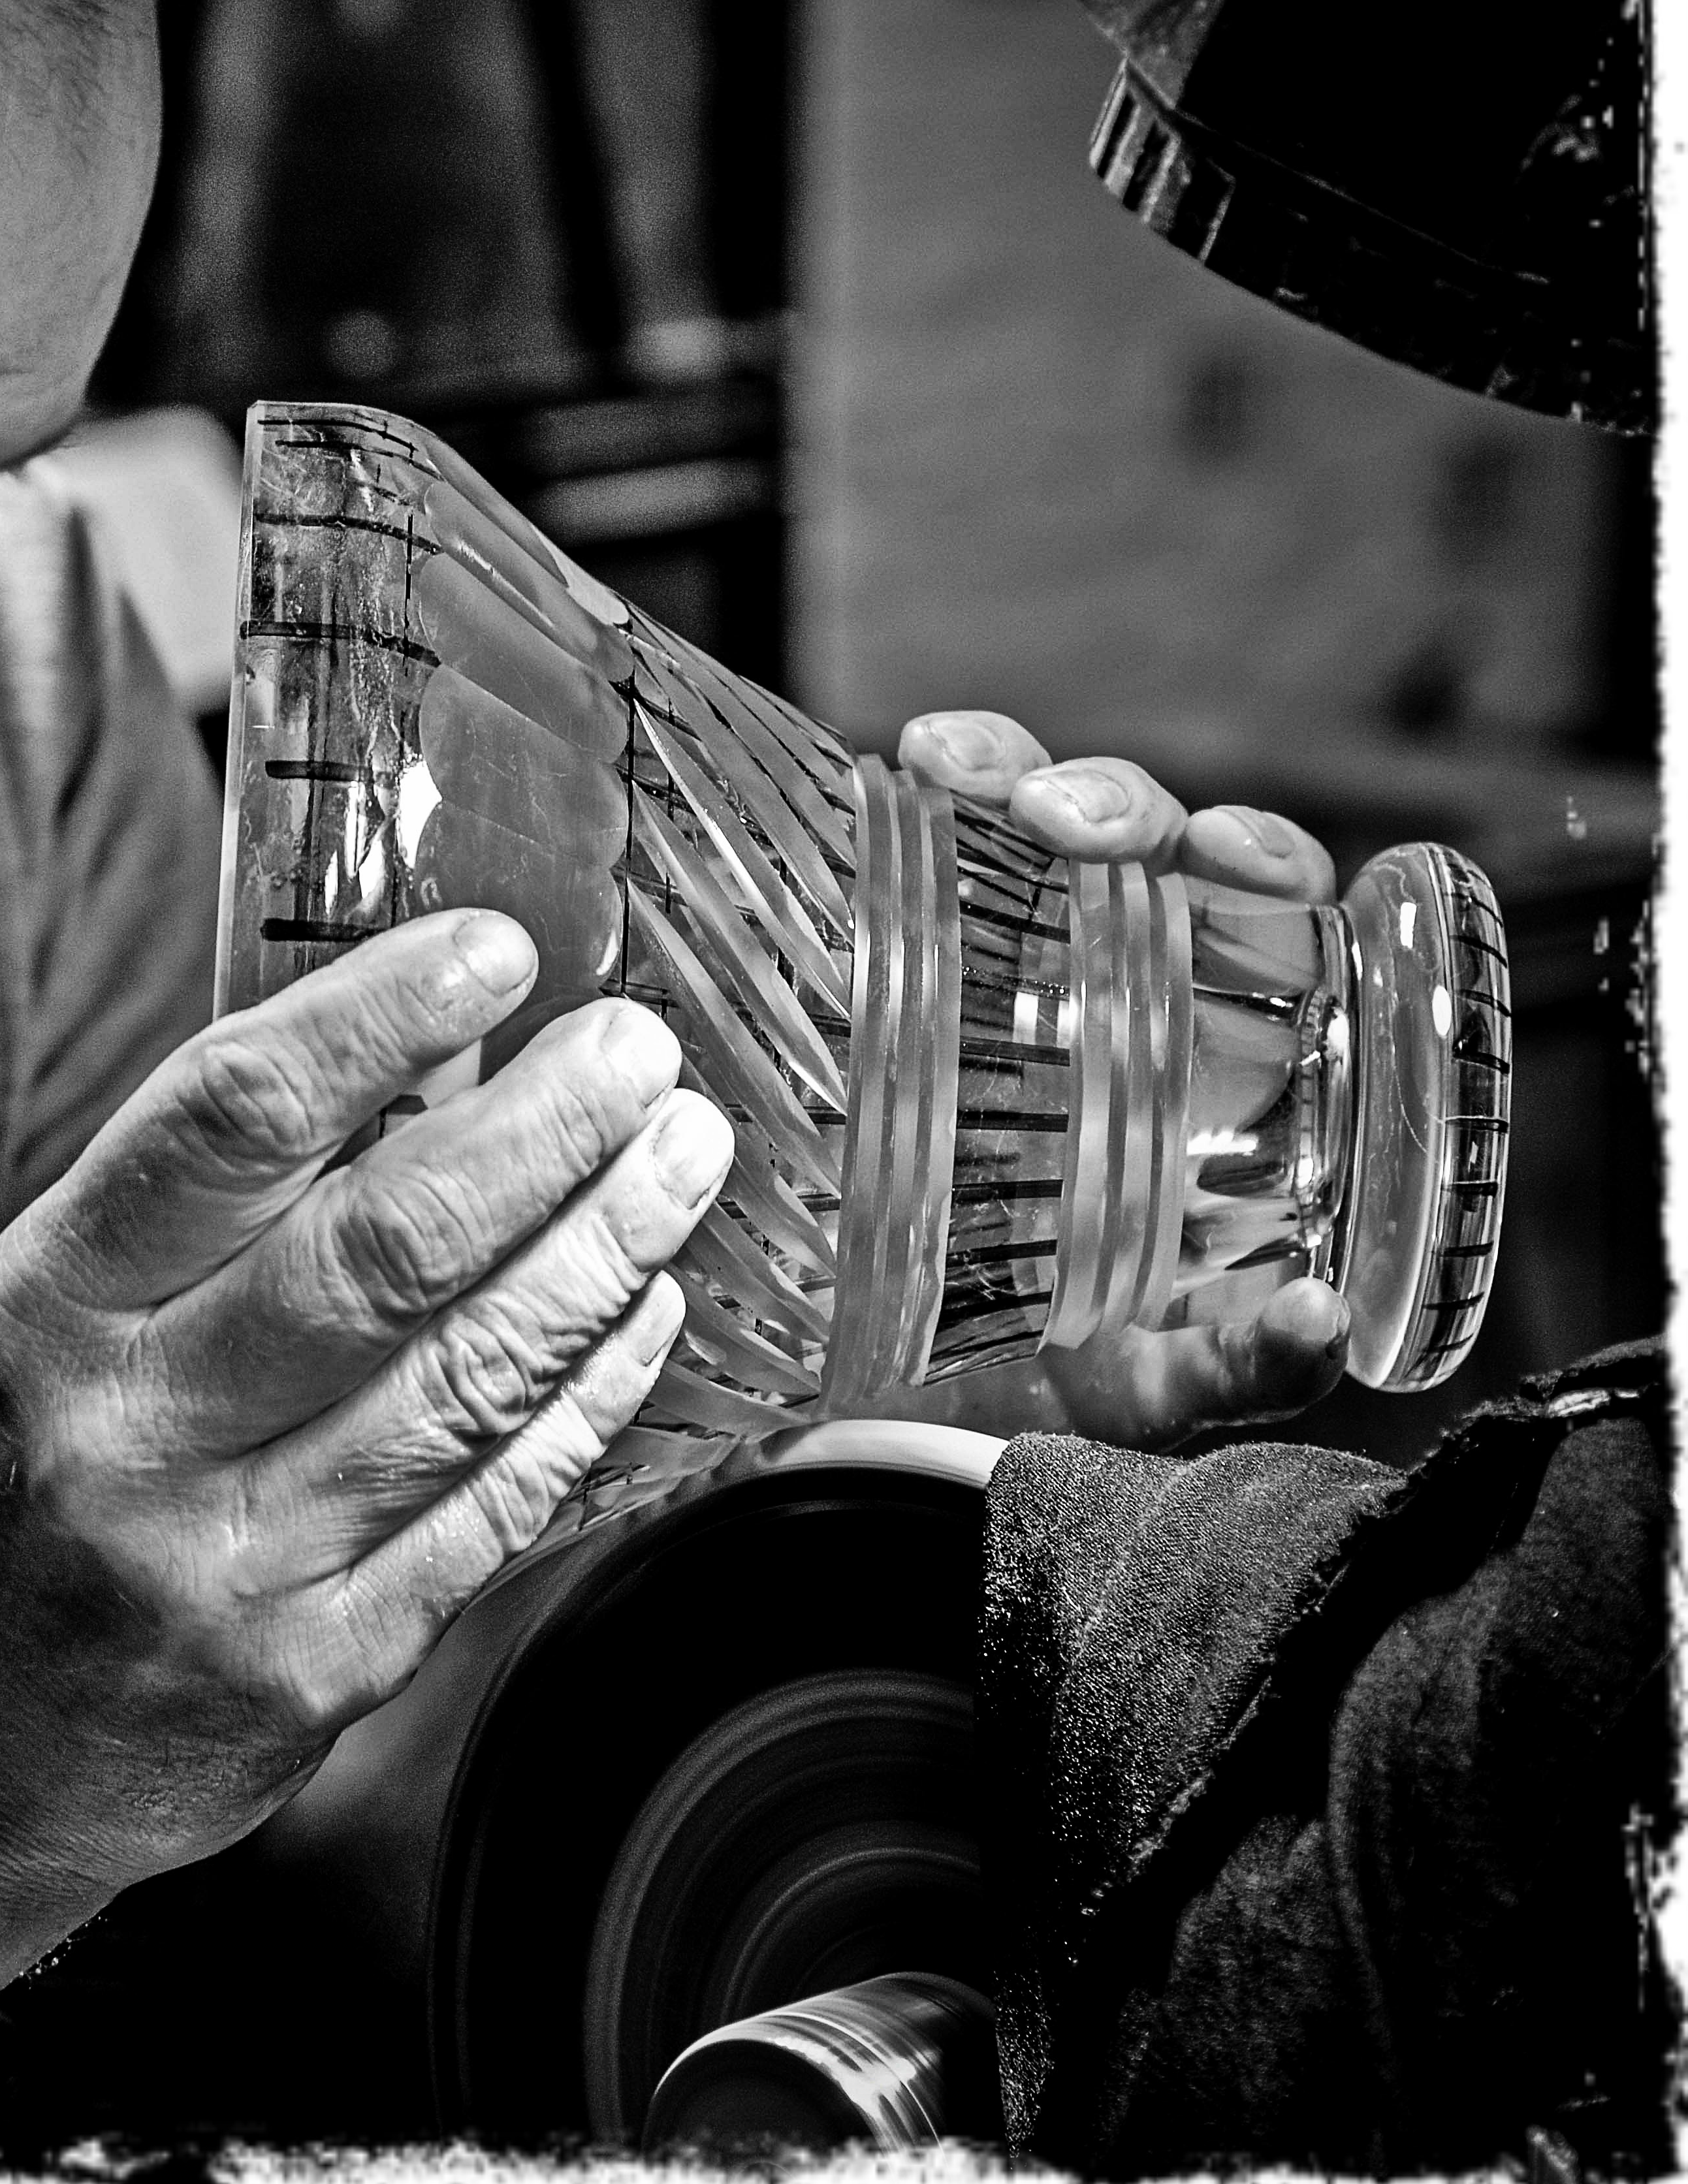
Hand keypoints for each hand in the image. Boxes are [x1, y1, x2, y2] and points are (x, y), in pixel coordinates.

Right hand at [0, 910, 733, 1890]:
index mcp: (43, 1309)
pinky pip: (486, 1519)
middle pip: (379, 1254)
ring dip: (599, 1254)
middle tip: (639, 1054)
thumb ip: (209, 1202)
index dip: (375, 1017)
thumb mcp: (43, 1310)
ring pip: (462, 1388)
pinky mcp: (313, 1679)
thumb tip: (429, 1063)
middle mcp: (127, 1436)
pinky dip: (583, 1404)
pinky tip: (639, 1316)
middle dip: (542, 1136)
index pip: (227, 1122)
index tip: (493, 948)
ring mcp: (224, 1570)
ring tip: (679, 1159)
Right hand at [897, 709, 1350, 1449]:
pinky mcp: (868, 968)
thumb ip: (1241, 1366)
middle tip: (1063, 823)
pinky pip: (886, 850)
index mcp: (1190, 1062)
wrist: (864, 1416)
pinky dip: (885, 799)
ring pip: (1009, 821)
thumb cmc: (1029, 1387)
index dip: (1255, 857)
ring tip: (955, 775)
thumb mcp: (1148, 1391)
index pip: (1255, 914)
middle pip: (1134, 844)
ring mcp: (975, 970)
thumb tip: (1319, 1318)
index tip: (1227, 855)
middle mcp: (1093, 992)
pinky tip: (882, 779)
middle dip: (1111, 800)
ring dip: (1000, 766)